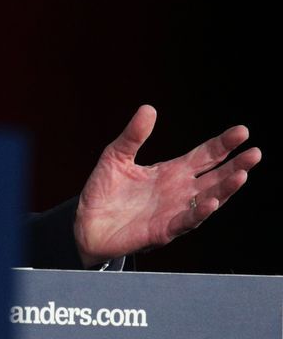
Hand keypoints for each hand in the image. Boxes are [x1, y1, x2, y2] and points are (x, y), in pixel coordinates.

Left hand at [73, 105, 258, 265]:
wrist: (84, 224)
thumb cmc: (103, 192)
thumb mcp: (116, 157)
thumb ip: (133, 136)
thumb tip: (148, 108)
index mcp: (172, 172)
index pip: (205, 155)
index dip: (223, 144)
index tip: (242, 131)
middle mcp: (180, 191)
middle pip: (215, 176)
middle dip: (236, 165)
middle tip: (255, 153)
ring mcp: (175, 211)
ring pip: (208, 199)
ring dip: (225, 189)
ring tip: (241, 175)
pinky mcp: (164, 230)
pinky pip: (186, 221)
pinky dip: (199, 212)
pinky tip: (211, 201)